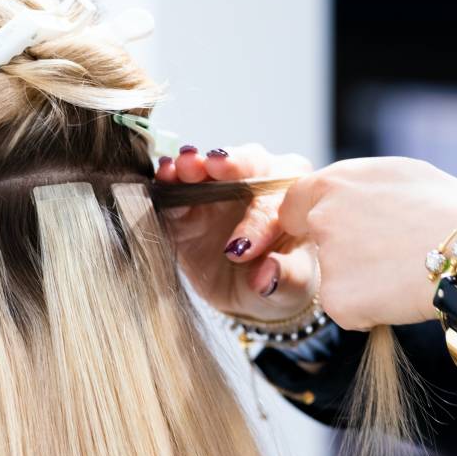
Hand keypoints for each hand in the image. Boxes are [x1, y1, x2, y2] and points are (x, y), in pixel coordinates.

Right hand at [155, 144, 316, 322]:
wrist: (253, 292)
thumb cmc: (284, 279)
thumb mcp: (292, 287)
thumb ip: (285, 278)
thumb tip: (265, 278)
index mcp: (293, 197)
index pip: (278, 201)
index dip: (258, 222)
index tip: (241, 250)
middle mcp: (258, 182)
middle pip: (247, 163)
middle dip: (229, 164)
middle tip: (213, 166)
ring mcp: (219, 190)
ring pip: (209, 166)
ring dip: (193, 166)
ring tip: (181, 168)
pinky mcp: (187, 206)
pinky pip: (176, 189)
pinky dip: (168, 183)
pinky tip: (163, 178)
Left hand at [278, 157, 456, 329]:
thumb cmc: (450, 210)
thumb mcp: (402, 174)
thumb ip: (360, 186)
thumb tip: (349, 195)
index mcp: (333, 183)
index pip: (294, 203)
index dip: (311, 218)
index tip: (336, 229)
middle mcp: (321, 219)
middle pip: (316, 242)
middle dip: (341, 250)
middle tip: (384, 254)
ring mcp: (327, 261)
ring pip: (335, 276)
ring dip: (359, 280)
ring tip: (403, 271)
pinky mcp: (337, 301)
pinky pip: (347, 308)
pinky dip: (368, 309)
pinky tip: (401, 295)